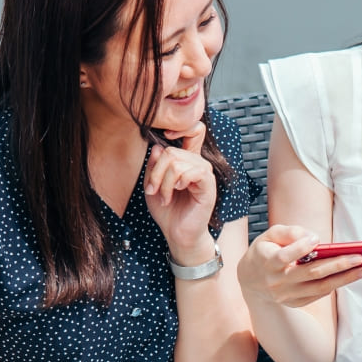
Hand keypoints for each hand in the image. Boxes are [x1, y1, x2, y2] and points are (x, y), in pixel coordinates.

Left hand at [143, 122, 219, 264]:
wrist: (177, 234)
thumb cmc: (167, 211)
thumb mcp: (152, 185)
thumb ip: (153, 166)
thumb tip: (157, 147)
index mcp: (186, 160)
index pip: (193, 131)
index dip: (179, 127)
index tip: (165, 136)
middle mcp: (197, 163)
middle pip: (171, 151)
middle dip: (156, 172)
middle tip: (152, 190)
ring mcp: (204, 173)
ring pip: (177, 162)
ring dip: (164, 182)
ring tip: (164, 197)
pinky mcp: (208, 185)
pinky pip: (191, 172)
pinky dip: (177, 182)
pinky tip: (176, 192)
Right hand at [238, 224, 361, 307]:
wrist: (251, 280)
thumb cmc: (265, 251)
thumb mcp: (270, 235)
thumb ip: (290, 232)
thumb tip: (315, 238)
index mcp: (267, 262)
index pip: (283, 257)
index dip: (300, 248)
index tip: (316, 239)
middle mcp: (276, 282)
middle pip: (310, 274)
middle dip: (337, 265)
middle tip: (359, 258)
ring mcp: (285, 295)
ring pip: (319, 287)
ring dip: (344, 279)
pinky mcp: (293, 303)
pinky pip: (318, 295)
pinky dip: (333, 285)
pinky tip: (348, 277)